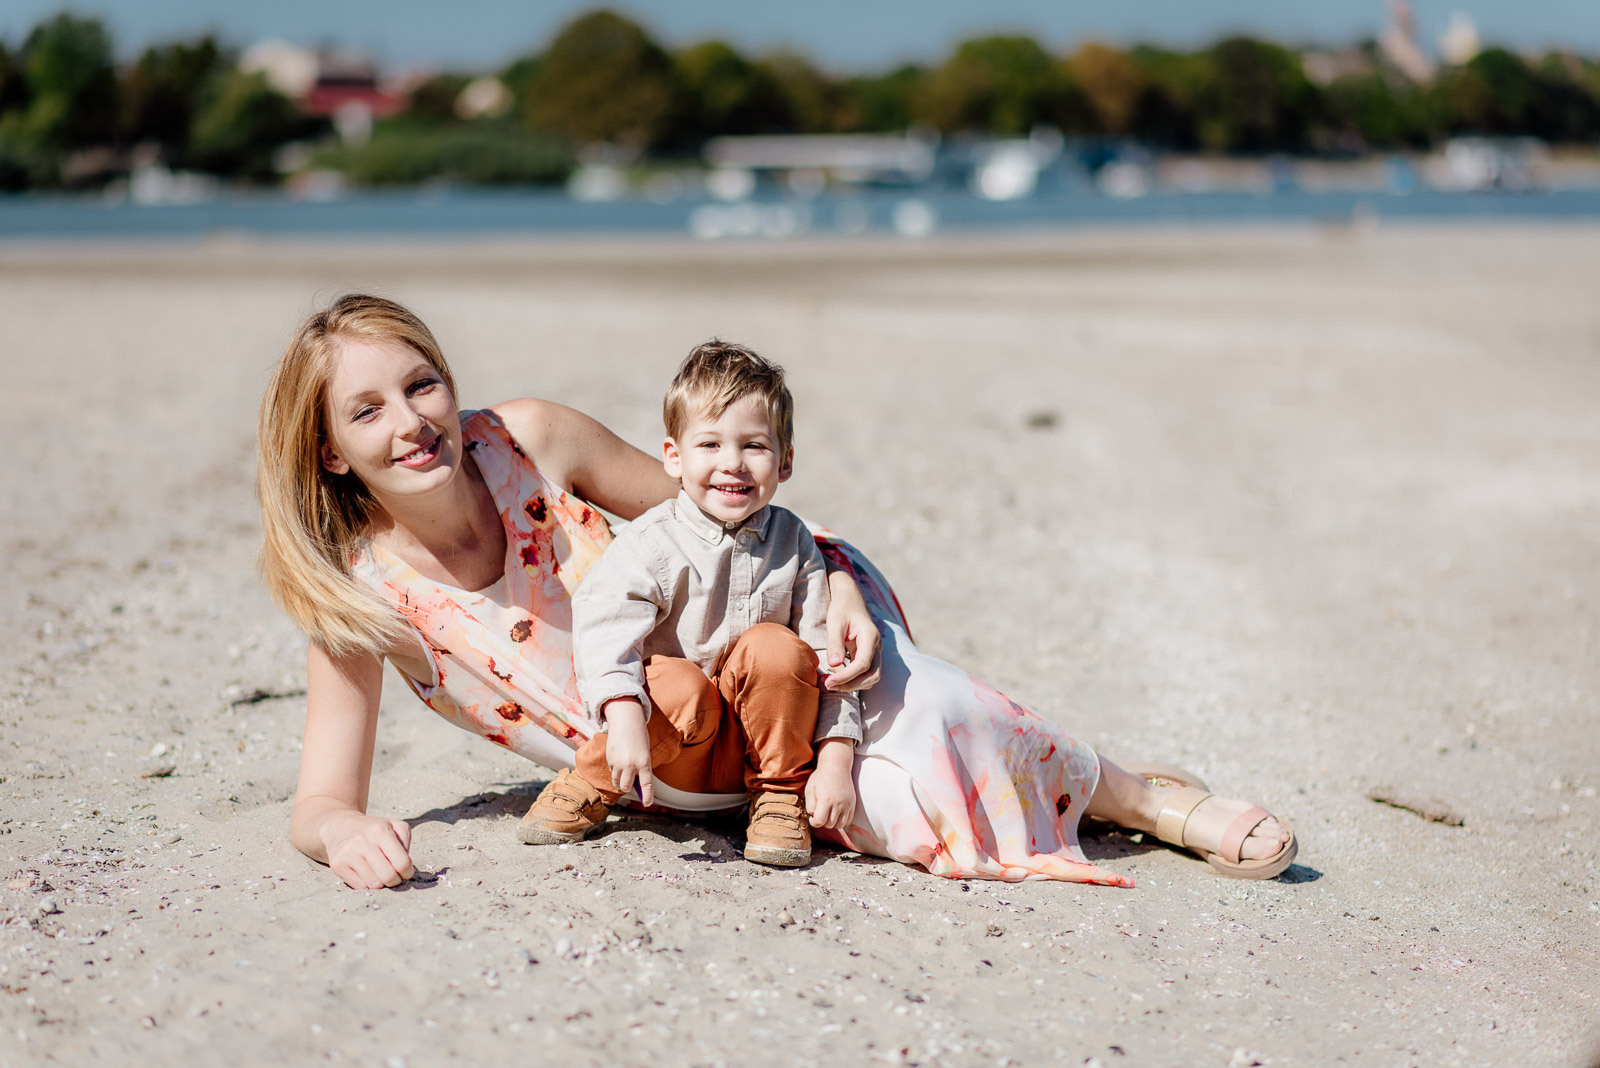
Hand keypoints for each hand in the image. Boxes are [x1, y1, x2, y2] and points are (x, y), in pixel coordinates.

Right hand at [319, 811, 414, 889]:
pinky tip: (367, 874)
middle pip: (388, 876)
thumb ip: (406, 842)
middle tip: (395, 877)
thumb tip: (406, 866)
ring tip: (381, 874)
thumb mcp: (394, 826)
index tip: (406, 872)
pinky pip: (360, 886)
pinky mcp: (337, 864)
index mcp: (380, 830)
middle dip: (396, 880)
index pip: (402, 862)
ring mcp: (348, 853)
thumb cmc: (374, 830)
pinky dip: (367, 884)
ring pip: (374, 883)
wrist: (341, 826)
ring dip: (382, 883)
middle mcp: (363, 841)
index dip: (408, 872)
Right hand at [603, 698, 653, 805]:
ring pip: (617, 781)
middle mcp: (631, 764)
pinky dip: (615, 770)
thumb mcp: (644, 752)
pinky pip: (612, 771)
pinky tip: (619, 759)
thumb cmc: (639, 737)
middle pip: (626, 787)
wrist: (626, 721)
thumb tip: (634, 784)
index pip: (647, 784)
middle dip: (627, 788)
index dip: (648, 796)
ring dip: (620, 781)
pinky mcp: (610, 759)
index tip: (648, 804)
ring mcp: (618, 762)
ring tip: (624, 772)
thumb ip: (641, 767)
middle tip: (630, 785)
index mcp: (644, 762)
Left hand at [805, 738, 857, 829]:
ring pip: (840, 825)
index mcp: (826, 800)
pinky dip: (841, 820)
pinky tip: (835, 813)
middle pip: (830, 825)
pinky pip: (848, 820)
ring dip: (832, 823)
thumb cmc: (821, 777)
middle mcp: (838, 804)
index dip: (814, 822)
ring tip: (827, 814)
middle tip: (819, 813)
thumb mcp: (810, 788)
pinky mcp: (852, 804)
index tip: (812, 816)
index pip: (819, 821)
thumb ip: (809, 804)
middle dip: (822, 822)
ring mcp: (847, 804)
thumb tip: (812, 815)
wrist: (837, 767)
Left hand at [824, 571, 880, 691]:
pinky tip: (833, 677)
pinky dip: (851, 680)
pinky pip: (864, 673)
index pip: (863, 664)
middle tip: (828, 685)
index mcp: (870, 636)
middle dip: (851, 685)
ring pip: (870, 677)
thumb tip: (834, 665)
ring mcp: (874, 652)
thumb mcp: (835, 623)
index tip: (829, 682)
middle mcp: (876, 647)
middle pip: (872, 675)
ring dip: (851, 684)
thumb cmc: (842, 609)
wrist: (850, 599)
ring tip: (828, 682)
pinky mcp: (868, 656)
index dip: (847, 676)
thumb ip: (835, 643)